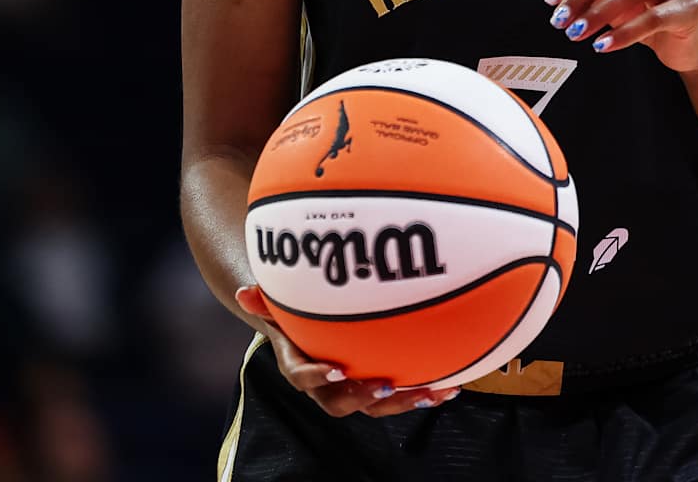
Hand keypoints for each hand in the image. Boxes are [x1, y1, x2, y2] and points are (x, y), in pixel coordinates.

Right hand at [234, 285, 459, 416]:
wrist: (309, 333)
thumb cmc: (295, 317)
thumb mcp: (279, 306)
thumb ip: (265, 301)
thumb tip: (243, 290)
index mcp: (301, 369)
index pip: (304, 379)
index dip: (320, 377)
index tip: (338, 368)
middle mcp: (328, 387)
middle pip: (343, 403)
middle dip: (364, 397)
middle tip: (384, 386)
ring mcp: (356, 391)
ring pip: (378, 407)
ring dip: (405, 401)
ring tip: (431, 392)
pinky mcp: (382, 389)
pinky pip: (402, 396)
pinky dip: (427, 392)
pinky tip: (454, 386)